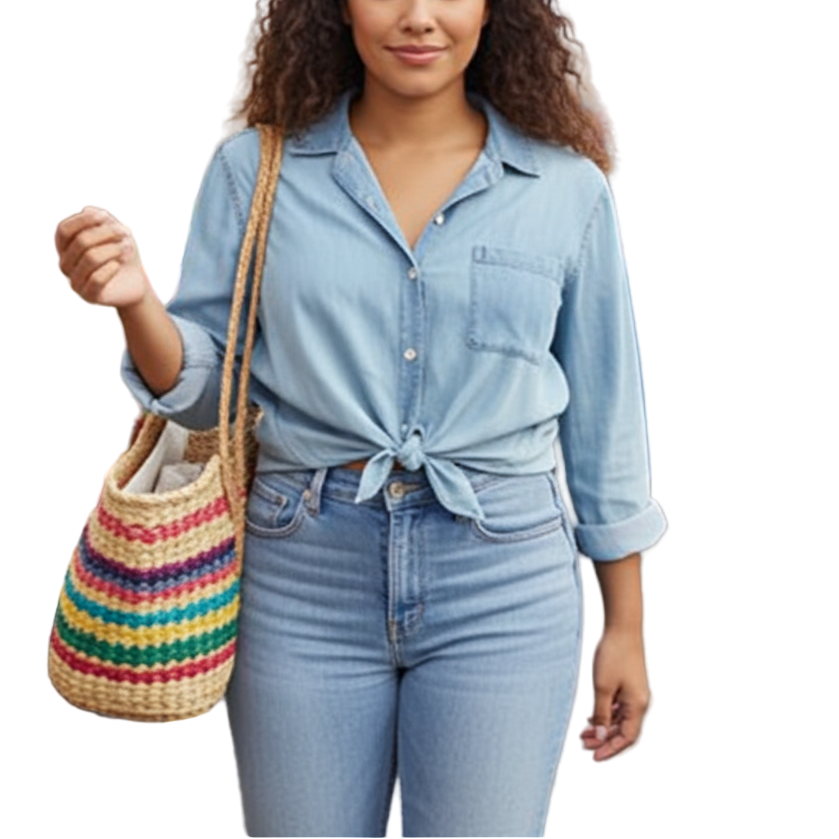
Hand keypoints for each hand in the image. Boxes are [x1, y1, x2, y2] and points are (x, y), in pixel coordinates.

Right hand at [55, 206, 149, 308]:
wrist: (136, 283)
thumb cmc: (122, 253)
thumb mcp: (116, 232)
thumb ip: (103, 219)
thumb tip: (87, 210)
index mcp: (65, 247)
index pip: (64, 230)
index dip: (83, 220)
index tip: (105, 216)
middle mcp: (65, 264)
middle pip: (80, 241)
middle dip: (107, 233)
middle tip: (127, 234)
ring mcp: (74, 282)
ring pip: (91, 258)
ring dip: (114, 250)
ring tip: (128, 248)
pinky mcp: (88, 296)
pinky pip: (96, 279)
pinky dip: (111, 269)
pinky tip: (118, 265)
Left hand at [580, 627, 650, 760]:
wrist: (622, 628)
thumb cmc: (613, 655)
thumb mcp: (602, 688)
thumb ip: (601, 714)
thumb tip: (601, 737)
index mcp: (638, 705)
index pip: (627, 738)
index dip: (611, 749)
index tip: (594, 756)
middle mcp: (640, 702)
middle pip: (624, 730)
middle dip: (605, 740)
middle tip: (584, 745)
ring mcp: (635, 693)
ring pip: (620, 719)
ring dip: (604, 728)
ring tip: (584, 733)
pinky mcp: (629, 684)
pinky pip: (619, 707)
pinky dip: (606, 715)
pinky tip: (592, 718)